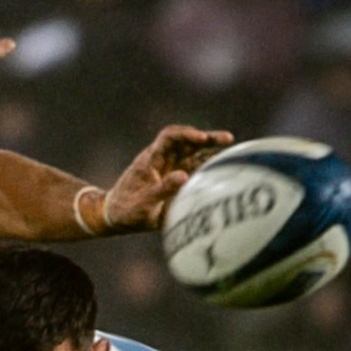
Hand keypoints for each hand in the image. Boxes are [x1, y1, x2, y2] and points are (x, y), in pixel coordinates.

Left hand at [96, 124, 233, 231]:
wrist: (117, 217)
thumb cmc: (126, 210)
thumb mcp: (142, 203)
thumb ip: (161, 190)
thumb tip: (184, 175)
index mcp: (150, 160)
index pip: (169, 137)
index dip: (186, 133)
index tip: (201, 139)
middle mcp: (163, 160)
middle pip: (187, 141)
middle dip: (207, 138)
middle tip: (227, 139)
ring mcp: (172, 168)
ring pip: (195, 154)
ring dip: (212, 151)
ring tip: (233, 151)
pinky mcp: (179, 180)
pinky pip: (197, 169)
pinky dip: (210, 166)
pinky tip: (225, 168)